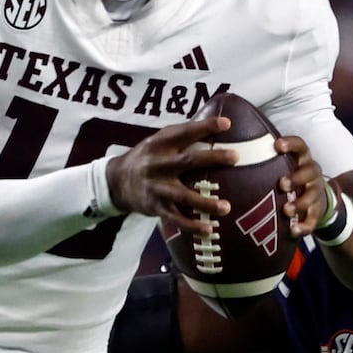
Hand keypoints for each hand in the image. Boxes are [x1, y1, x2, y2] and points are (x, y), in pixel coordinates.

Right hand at [106, 116, 238, 234]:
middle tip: (235, 157)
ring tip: (226, 207)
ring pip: (183, 196)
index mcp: (160, 144)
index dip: (205, 127)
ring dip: (205, 202)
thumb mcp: (157, 142)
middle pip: (187, 161)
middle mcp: (157, 164)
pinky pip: (176, 219)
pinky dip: (192, 226)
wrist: (117, 181)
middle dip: (212, 158)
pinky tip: (209, 229)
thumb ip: (181, 137)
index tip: (226, 124)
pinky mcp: (156, 207)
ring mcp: (157, 187)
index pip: (184, 132)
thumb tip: (218, 124)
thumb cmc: (148, 158)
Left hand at [276, 135, 327, 236]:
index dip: (291, 144)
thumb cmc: (291, 180)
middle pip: (309, 172)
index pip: (300, 146)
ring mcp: (316, 193)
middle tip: (282, 184)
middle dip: (296, 178)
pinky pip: (313, 220)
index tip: (277, 145)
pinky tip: (293, 231)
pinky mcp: (317, 212)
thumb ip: (266, 161)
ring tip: (286, 210)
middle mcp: (311, 174)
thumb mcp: (284, 167)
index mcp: (302, 160)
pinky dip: (303, 226)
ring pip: (312, 197)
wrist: (316, 200)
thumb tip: (231, 153)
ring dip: (299, 204)